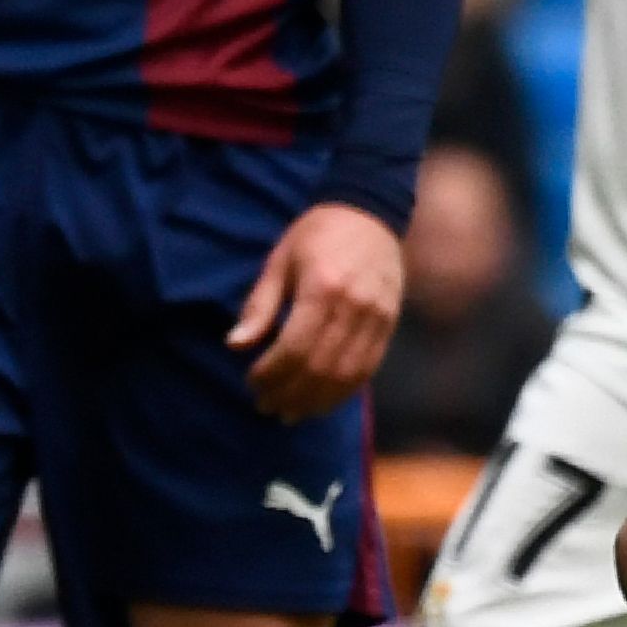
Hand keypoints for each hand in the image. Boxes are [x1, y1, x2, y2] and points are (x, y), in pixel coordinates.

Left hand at [230, 201, 405, 416]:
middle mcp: (355, 305)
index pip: (295, 346)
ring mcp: (377, 317)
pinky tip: (323, 401)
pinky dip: (344, 391)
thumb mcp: (280, 262)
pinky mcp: (390, 324)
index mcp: (323, 287)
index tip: (252, 383)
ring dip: (317, 400)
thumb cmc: (316, 235)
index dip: (271, 373)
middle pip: (321, 366)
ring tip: (292, 412)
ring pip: (347, 374)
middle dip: (290, 393)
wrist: (371, 214)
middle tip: (266, 406)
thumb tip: (236, 345)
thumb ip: (260, 305)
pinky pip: (368, 368)